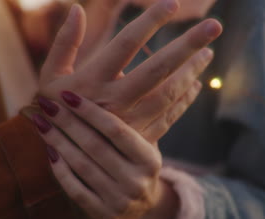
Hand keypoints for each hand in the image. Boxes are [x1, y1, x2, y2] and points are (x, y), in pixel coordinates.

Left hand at [32, 88, 200, 218]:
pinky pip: (75, 190)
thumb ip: (131, 117)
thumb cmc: (138, 163)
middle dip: (67, 123)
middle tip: (44, 102)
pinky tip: (47, 149)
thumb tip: (112, 75)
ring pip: (82, 167)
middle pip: (95, 147)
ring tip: (39, 121)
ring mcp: (119, 201)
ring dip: (57, 141)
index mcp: (149, 160)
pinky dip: (60, 169)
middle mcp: (137, 182)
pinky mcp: (103, 215)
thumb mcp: (144, 142)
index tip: (67, 94)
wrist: (144, 207)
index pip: (116, 131)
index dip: (90, 112)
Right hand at [38, 0, 221, 142]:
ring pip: (169, 93)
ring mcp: (130, 122)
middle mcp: (114, 100)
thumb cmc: (53, 110)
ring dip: (192, 71)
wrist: (60, 157)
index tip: (172, 3)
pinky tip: (197, 84)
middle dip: (188, 45)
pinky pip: (169, 116)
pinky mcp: (139, 139)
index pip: (126, 43)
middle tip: (214, 26)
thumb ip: (64, 42)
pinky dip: (185, 99)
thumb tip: (78, 8)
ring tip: (208, 53)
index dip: (150, 21)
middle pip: (158, 68)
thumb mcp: (50, 75)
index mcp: (92, 79)